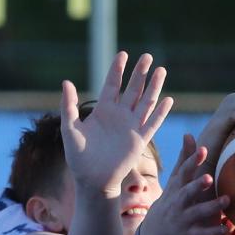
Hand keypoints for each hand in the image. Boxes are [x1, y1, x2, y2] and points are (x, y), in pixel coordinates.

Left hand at [61, 51, 172, 196]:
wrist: (92, 180)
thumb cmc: (78, 157)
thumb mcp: (70, 128)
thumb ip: (69, 106)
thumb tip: (66, 82)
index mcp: (103, 111)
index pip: (112, 85)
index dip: (118, 69)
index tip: (123, 54)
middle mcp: (119, 116)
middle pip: (133, 89)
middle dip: (140, 73)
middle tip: (147, 56)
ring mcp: (131, 127)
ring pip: (145, 102)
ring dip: (153, 87)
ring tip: (161, 70)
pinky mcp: (139, 141)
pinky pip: (152, 124)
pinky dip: (160, 112)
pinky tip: (168, 99)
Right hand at [139, 134, 229, 234]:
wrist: (156, 231)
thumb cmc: (171, 199)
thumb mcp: (175, 180)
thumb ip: (184, 159)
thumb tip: (188, 134)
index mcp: (176, 187)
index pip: (184, 172)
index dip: (192, 160)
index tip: (203, 149)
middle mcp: (178, 202)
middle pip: (186, 193)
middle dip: (197, 186)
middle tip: (209, 177)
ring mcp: (183, 219)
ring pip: (197, 213)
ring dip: (211, 207)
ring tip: (226, 200)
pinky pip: (202, 234)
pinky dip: (214, 232)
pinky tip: (227, 227)